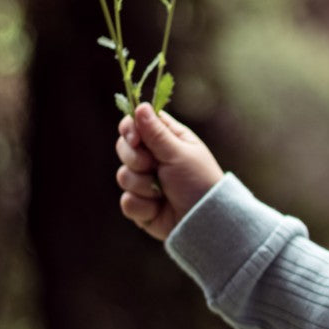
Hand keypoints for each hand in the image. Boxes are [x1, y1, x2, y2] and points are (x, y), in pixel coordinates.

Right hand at [115, 103, 223, 240]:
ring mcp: (147, 184)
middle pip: (124, 148)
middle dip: (136, 159)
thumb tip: (140, 106)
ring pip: (123, 176)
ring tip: (162, 193)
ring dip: (142, 185)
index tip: (135, 139)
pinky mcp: (143, 207)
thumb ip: (156, 133)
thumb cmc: (199, 183)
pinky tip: (158, 209)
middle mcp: (154, 161)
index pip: (136, 125)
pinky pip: (127, 202)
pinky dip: (142, 207)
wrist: (205, 221)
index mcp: (167, 142)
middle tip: (153, 167)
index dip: (130, 129)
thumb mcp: (179, 154)